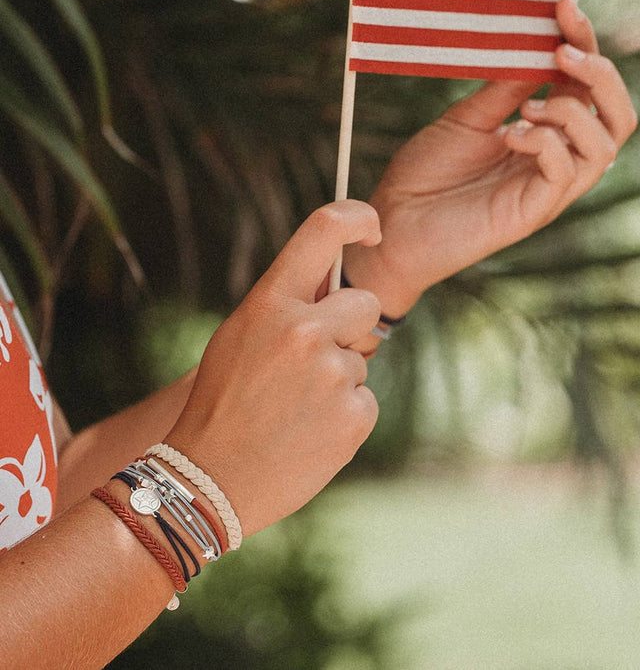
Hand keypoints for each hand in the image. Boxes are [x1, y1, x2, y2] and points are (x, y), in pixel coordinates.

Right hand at [166, 200, 381, 535]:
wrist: (210, 480)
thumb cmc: (221, 401)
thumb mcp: (240, 336)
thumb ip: (286, 305)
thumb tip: (335, 280)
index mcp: (270, 302)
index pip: (324, 229)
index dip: (357, 218)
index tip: (372, 228)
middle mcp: (306, 330)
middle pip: (364, 303)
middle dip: (349, 326)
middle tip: (311, 360)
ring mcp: (333, 374)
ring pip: (361, 358)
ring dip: (339, 377)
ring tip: (295, 407)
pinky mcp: (355, 416)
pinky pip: (366, 399)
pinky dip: (345, 414)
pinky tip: (309, 431)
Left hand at [344, 0, 637, 317]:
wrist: (391, 221)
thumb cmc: (425, 173)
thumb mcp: (467, 118)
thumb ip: (507, 87)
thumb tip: (542, 41)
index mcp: (542, 134)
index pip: (585, 88)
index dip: (583, 44)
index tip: (562, 5)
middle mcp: (554, 161)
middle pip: (617, 117)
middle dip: (600, 75)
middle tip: (561, 52)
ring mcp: (546, 189)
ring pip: (605, 147)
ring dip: (572, 112)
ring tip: (528, 106)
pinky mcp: (532, 213)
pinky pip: (566, 173)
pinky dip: (545, 143)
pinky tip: (510, 135)